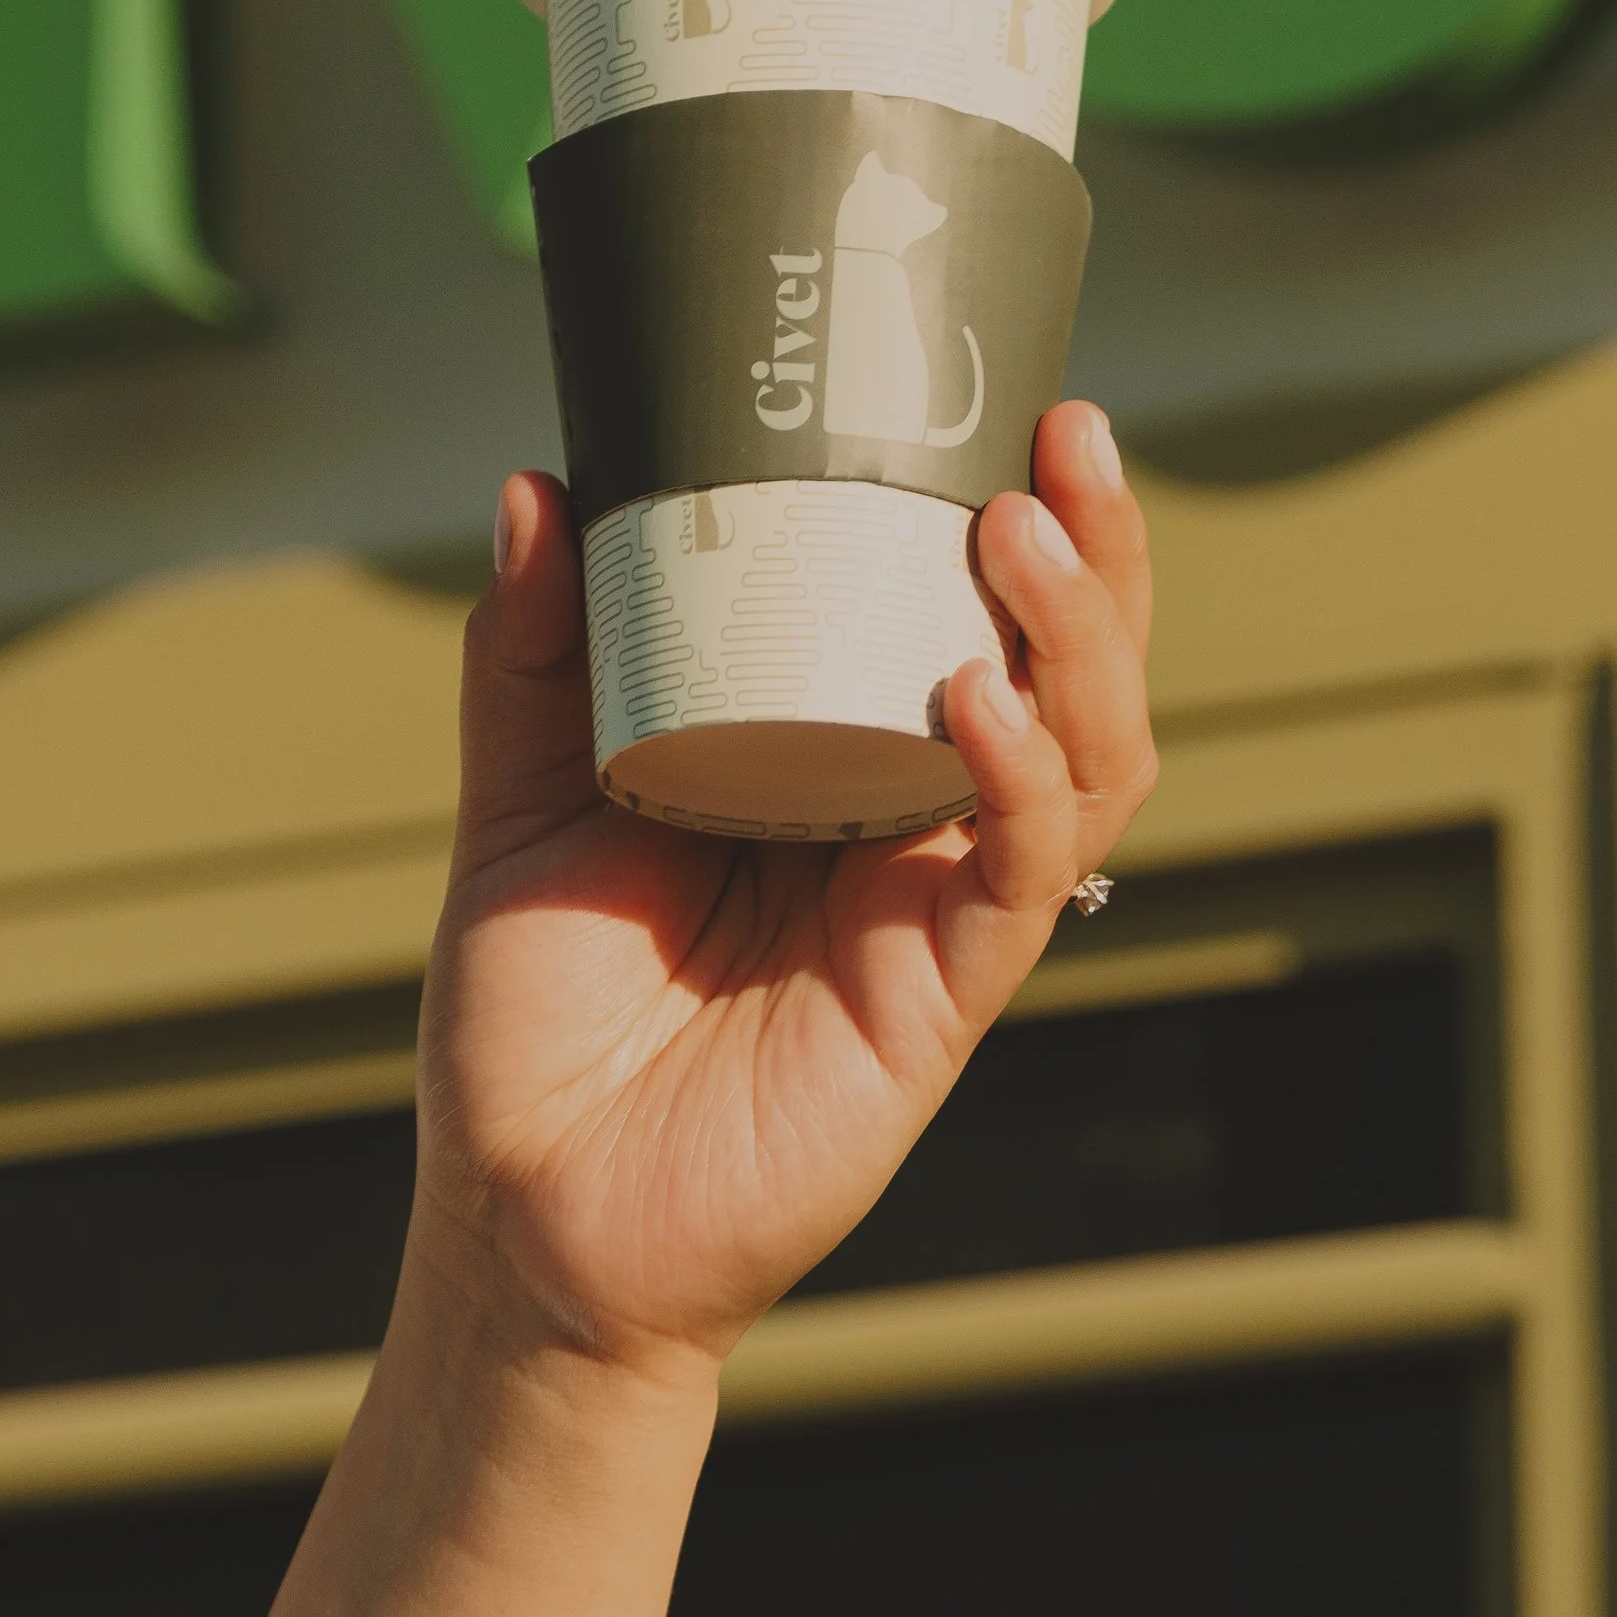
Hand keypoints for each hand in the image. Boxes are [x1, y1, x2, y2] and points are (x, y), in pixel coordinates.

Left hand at [411, 402, 1157, 1381]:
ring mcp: (934, 907)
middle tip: (1069, 440)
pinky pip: (1017, 875)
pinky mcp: (935, 997)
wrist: (519, 1214)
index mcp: (834, 752)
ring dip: (1078, 642)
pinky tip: (973, 698)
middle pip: (1068, 670)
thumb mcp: (521, 797)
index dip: (1021, 513)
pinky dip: (1016, 780)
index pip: (966, 612)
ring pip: (1086, 759)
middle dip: (1097, 555)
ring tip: (1025, 536)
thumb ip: (535, 652)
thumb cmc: (531, 1017)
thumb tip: (539, 482)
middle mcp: (911, 819)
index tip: (1016, 402)